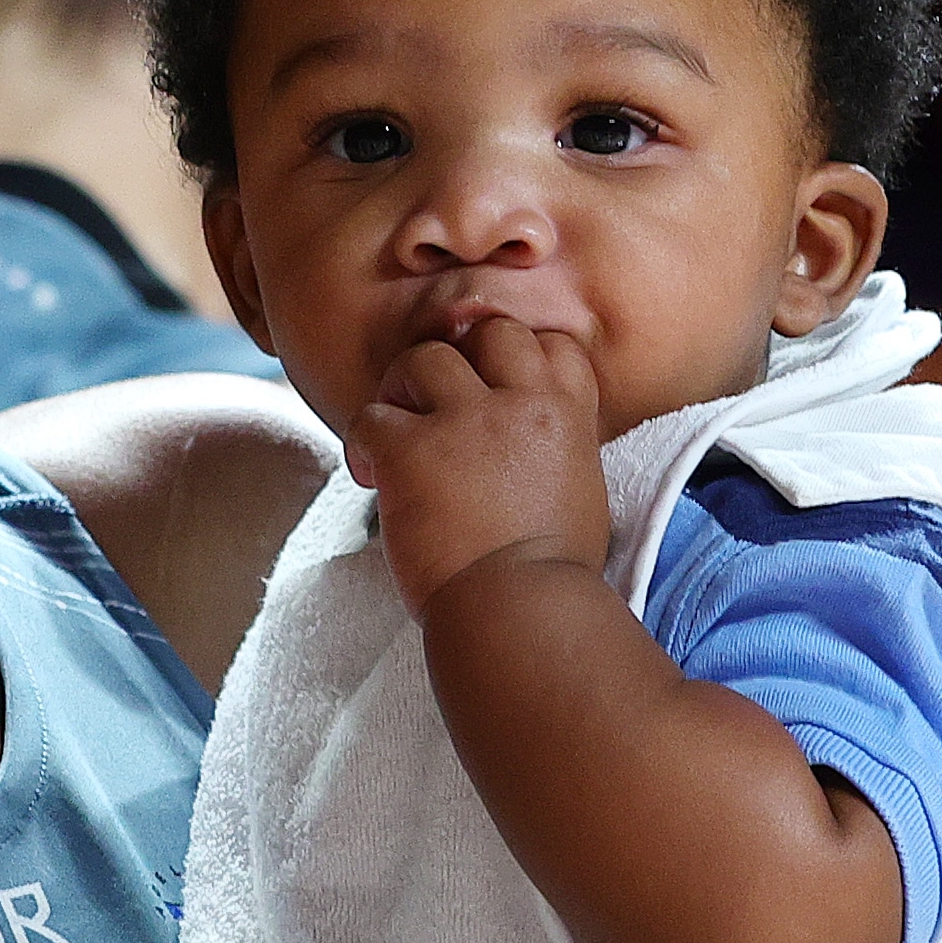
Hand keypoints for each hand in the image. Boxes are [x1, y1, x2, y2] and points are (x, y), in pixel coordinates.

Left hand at [346, 315, 610, 614]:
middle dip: (460, 356)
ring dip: (402, 390)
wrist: (522, 612)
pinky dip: (362, 444)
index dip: (517, 360)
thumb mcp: (580, 491)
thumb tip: (538, 449)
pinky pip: (369, 416)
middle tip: (436, 401)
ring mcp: (463, 422)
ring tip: (397, 436)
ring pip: (421, 359)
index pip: (550, 343)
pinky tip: (372, 478)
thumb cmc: (553, 574)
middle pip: (487, 330)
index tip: (495, 391)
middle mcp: (519, 404)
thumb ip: (559, 449)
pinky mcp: (410, 451)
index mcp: (567, 414)